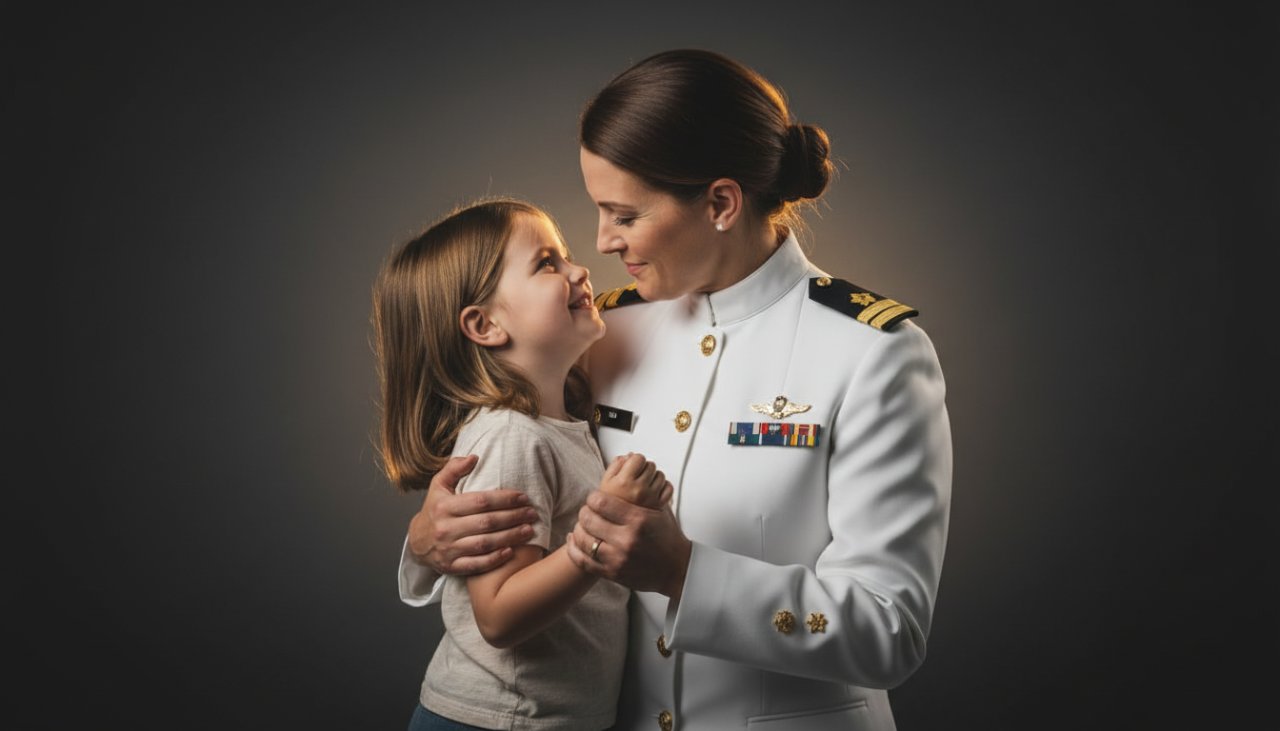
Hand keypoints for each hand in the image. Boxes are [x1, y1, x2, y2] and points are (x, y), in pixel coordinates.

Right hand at [408, 454, 537, 575]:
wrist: (416, 542)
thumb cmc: (435, 509)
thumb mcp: (439, 485)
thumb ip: (454, 468)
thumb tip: (474, 457)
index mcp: (444, 507)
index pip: (480, 501)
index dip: (505, 499)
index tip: (523, 497)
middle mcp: (445, 529)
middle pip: (486, 523)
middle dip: (513, 517)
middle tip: (532, 514)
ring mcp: (448, 550)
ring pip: (484, 544)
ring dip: (510, 537)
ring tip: (528, 531)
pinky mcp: (451, 567)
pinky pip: (476, 565)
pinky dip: (494, 560)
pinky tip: (510, 552)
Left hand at [566, 491, 691, 599]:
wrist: (677, 568)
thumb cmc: (668, 537)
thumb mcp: (659, 509)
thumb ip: (642, 492)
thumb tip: (628, 466)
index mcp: (638, 520)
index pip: (600, 502)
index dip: (593, 497)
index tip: (595, 498)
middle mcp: (626, 539)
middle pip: (588, 519)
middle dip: (585, 512)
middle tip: (588, 511)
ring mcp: (617, 558)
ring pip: (582, 539)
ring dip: (579, 529)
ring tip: (583, 524)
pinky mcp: (612, 573)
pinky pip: (583, 561)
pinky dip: (574, 549)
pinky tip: (574, 540)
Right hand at [598, 453, 671, 508]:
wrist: (618, 529)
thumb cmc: (610, 506)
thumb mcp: (605, 484)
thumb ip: (616, 466)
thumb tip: (629, 456)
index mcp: (624, 482)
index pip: (638, 458)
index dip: (635, 461)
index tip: (632, 467)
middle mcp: (639, 489)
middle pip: (651, 465)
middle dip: (644, 469)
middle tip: (637, 478)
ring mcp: (651, 497)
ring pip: (661, 475)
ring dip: (654, 477)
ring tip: (644, 486)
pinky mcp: (660, 505)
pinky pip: (668, 487)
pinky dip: (663, 487)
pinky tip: (653, 492)